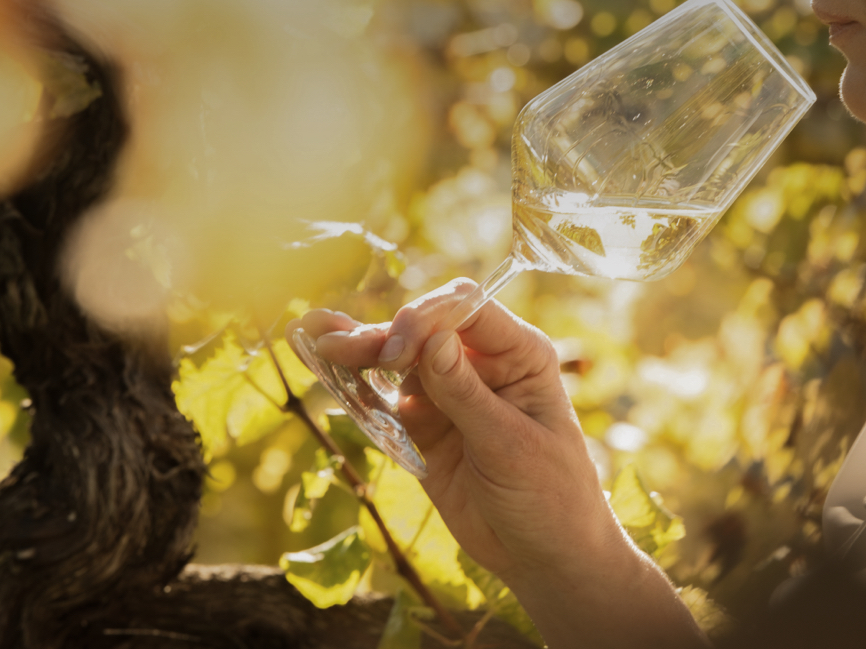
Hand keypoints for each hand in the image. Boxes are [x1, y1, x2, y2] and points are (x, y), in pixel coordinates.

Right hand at [293, 285, 703, 648]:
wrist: (545, 555)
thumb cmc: (550, 494)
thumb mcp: (510, 445)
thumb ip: (466, 393)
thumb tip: (431, 337)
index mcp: (519, 354)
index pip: (467, 311)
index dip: (428, 319)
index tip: (399, 351)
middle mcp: (482, 365)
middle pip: (425, 331)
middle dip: (383, 335)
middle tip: (339, 348)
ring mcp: (450, 395)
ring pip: (397, 362)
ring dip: (359, 353)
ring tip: (315, 341)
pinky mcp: (425, 427)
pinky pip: (385, 401)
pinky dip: (356, 390)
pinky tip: (325, 371)